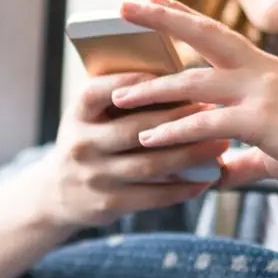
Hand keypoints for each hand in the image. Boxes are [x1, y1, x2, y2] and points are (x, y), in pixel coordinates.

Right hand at [28, 71, 227, 229]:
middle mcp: (81, 144)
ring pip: (150, 164)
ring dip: (189, 155)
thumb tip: (177, 78)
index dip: (132, 82)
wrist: (57, 193)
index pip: (98, 92)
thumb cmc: (92, 139)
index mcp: (77, 113)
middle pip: (134, 130)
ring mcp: (94, 176)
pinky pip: (153, 195)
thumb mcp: (91, 115)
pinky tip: (206, 179)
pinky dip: (183, 187)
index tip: (172, 74)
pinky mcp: (108, 204)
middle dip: (178, 119)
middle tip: (214, 109)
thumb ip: (121, 98)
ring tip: (220, 145)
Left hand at [109, 0, 277, 193]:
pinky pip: (206, 123)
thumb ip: (246, 159)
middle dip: (160, 19)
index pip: (217, 34)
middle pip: (202, 35)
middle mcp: (260, 71)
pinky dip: (173, 131)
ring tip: (118, 95)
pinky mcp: (261, 121)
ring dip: (152, 88)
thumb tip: (221, 172)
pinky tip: (147, 139)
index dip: (184, 14)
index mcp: (265, 69)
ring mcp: (261, 93)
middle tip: (124, 7)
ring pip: (194, 81)